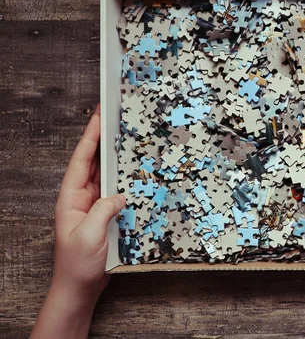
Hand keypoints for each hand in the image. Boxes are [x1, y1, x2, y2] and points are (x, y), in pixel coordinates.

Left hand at [31, 104, 124, 338]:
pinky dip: (124, 179)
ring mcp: (94, 206)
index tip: (99, 116)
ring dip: (114, 158)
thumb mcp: (90, 235)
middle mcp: (81, 198)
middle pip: (92, 162)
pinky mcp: (105, 215)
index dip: (90, 137)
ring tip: (125, 138)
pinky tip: (133, 172)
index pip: (80, 161)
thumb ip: (104, 210)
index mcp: (70, 199)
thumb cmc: (77, 265)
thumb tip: (119, 195)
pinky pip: (115, 192)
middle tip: (114, 119)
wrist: (79, 287)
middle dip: (102, 140)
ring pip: (105, 175)